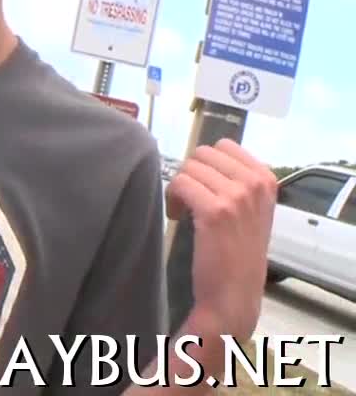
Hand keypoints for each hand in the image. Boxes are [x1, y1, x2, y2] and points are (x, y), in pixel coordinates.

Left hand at [165, 138, 277, 341]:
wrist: (234, 293)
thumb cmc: (239, 253)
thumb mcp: (252, 210)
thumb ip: (238, 182)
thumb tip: (205, 157)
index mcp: (267, 179)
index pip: (225, 146)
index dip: (205, 164)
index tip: (202, 185)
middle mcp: (255, 184)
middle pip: (203, 154)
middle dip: (189, 174)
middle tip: (189, 199)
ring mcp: (237, 196)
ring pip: (188, 168)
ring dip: (179, 187)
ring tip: (184, 210)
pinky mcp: (215, 211)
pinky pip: (180, 184)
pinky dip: (172, 198)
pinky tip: (177, 217)